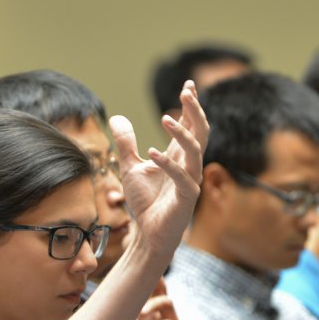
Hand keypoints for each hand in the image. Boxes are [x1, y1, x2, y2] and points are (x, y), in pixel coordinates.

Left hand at [110, 80, 207, 257]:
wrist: (148, 234)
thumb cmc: (145, 202)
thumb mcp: (129, 167)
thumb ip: (126, 144)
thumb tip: (117, 117)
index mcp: (180, 157)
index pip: (191, 126)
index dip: (191, 106)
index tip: (188, 85)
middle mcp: (189, 166)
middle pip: (201, 132)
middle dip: (195, 111)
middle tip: (187, 90)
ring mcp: (190, 181)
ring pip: (196, 150)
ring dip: (182, 133)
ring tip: (165, 118)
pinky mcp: (186, 198)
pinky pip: (182, 177)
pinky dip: (168, 164)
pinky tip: (152, 153)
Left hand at [118, 280, 191, 319]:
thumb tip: (121, 319)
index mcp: (146, 317)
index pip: (144, 293)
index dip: (138, 280)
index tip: (126, 269)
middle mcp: (160, 317)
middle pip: (159, 290)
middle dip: (151, 280)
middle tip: (138, 277)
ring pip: (167, 303)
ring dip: (152, 304)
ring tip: (139, 314)